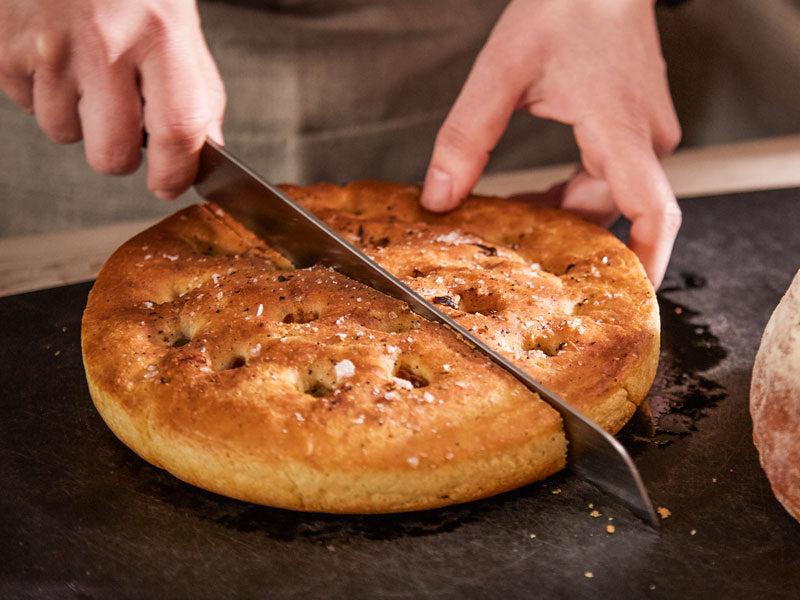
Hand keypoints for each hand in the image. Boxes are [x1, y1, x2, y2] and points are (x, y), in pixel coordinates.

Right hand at [0, 0, 224, 198]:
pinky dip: (43, 92)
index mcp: (161, 32)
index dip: (176, 173)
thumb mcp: (178, 18)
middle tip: (123, 124)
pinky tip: (56, 54)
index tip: (169, 183)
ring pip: (64, 135)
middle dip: (120, 154)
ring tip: (85, 68)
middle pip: (112, 156)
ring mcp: (47, 47)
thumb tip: (206, 148)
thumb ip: (197, 87)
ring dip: (78, 117)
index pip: (179, 132)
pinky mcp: (3, 49)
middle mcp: (103, 42)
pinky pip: (27, 105)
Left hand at [420, 0, 680, 287]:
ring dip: (564, 216)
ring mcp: (643, 130)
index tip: (630, 300)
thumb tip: (439, 198)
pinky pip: (607, 177)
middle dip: (568, 242)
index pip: (653, 213)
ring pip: (608, 198)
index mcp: (621, 129)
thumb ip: (466, 137)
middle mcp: (644, 137)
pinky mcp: (633, 124)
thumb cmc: (566, 3)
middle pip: (613, 214)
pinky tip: (537, 197)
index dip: (646, 263)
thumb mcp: (502, 71)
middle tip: (518, 260)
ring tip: (516, 226)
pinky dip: (572, 194)